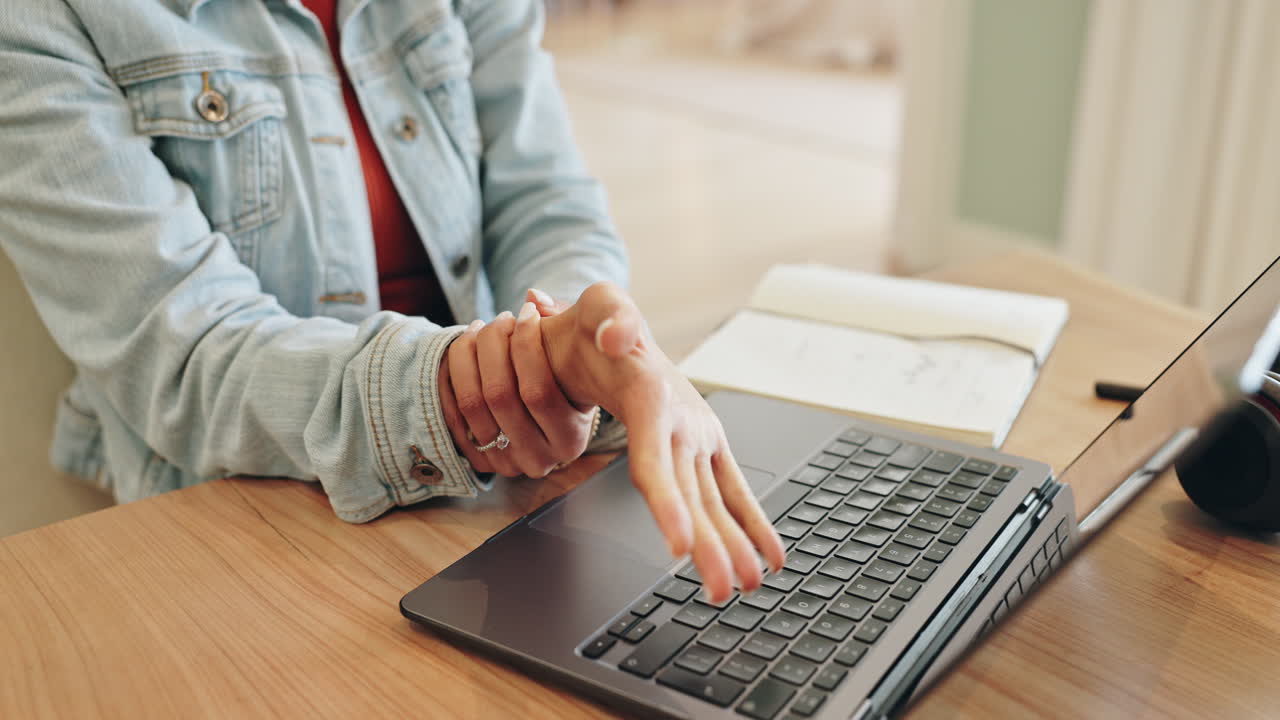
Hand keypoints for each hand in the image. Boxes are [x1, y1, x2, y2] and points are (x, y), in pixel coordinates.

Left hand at [438, 305, 595, 477]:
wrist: (552, 410)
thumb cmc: (572, 371)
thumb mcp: (582, 349)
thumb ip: (564, 319)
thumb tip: (533, 299)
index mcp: (572, 438)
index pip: (538, 392)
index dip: (527, 345)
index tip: (526, 313)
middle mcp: (540, 459)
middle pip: (500, 395)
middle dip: (494, 345)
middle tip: (499, 319)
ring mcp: (506, 463)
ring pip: (472, 402)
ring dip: (468, 356)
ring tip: (480, 329)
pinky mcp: (480, 460)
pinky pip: (452, 414)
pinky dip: (451, 378)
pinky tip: (463, 351)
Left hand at [538, 283, 785, 601]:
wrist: (612, 330)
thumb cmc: (599, 324)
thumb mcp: (598, 305)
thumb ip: (608, 316)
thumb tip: (617, 337)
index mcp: (653, 398)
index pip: (658, 459)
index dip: (669, 503)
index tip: (678, 544)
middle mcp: (685, 422)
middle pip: (695, 493)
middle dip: (712, 544)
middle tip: (724, 588)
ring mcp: (700, 437)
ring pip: (714, 501)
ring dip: (732, 546)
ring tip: (747, 587)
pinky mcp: (708, 446)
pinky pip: (732, 491)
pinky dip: (751, 525)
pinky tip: (768, 559)